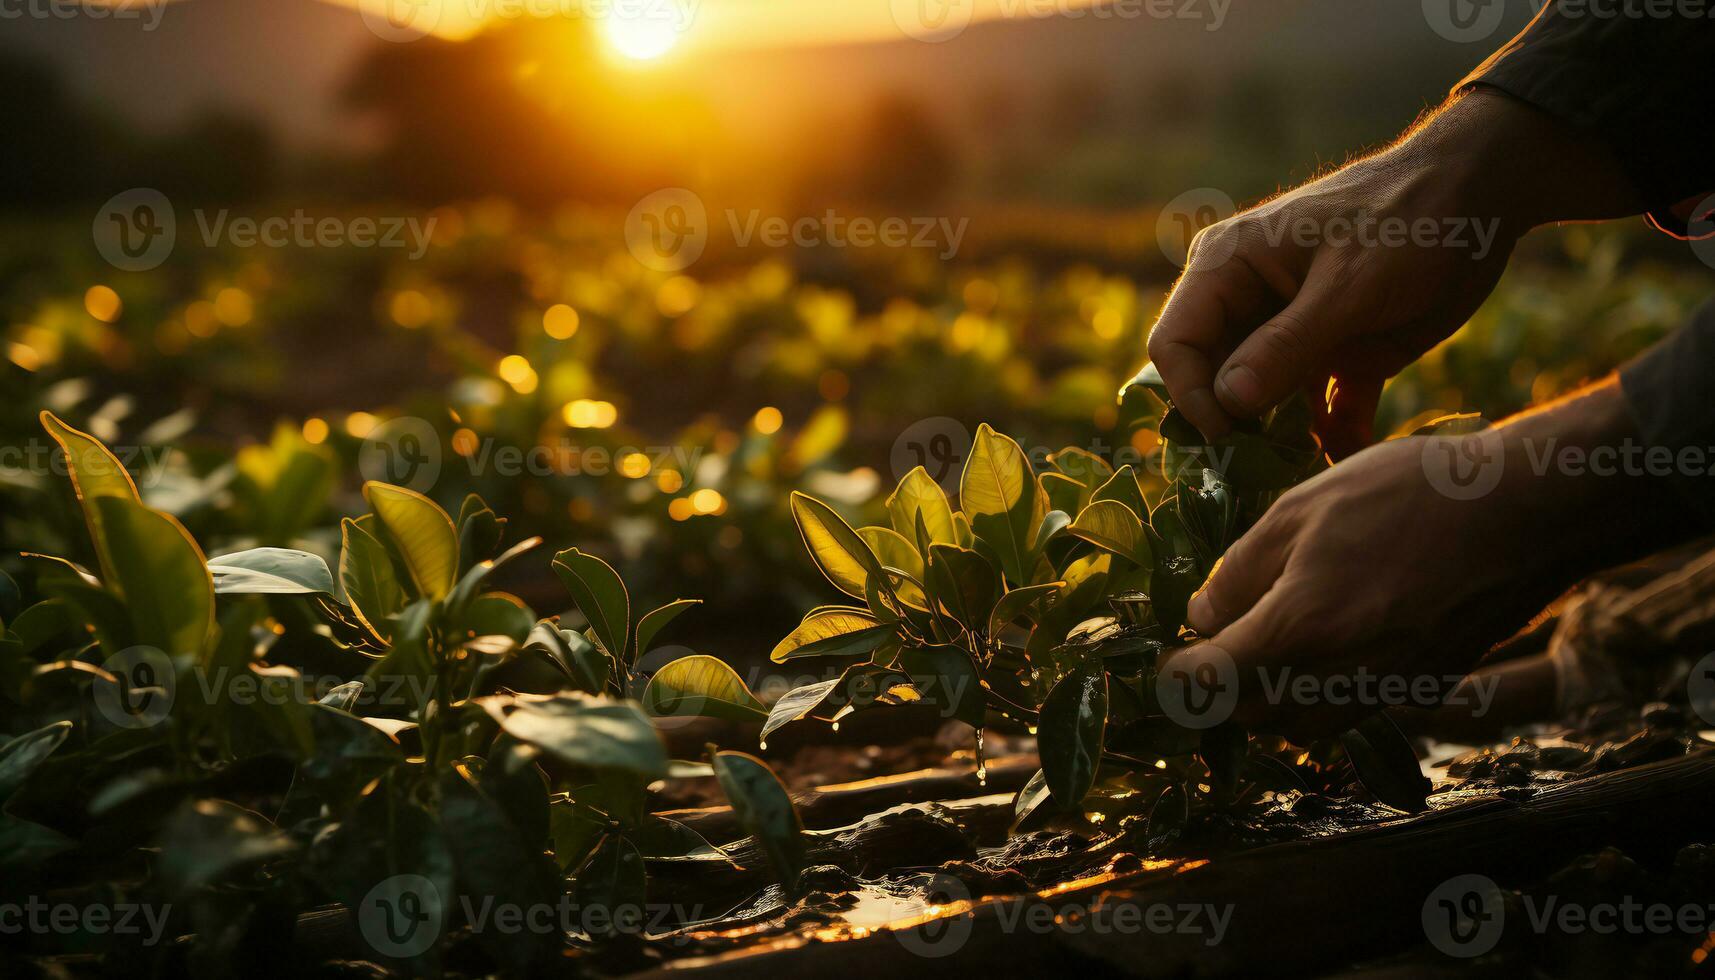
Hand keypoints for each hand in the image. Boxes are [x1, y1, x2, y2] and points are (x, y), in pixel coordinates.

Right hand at [1146, 90, 1641, 457]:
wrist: (1485, 197)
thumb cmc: (1409, 222)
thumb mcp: (1349, 287)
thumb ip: (1285, 346)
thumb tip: (1227, 403)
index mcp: (1228, 266)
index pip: (1176, 343)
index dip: (1192, 395)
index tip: (1230, 439)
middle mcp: (1247, 301)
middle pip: (1213, 379)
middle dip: (1237, 428)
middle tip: (1267, 471)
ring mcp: (1290, 330)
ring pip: (1263, 404)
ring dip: (1284, 442)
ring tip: (1310, 470)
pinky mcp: (1335, 353)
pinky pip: (1317, 408)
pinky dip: (1332, 434)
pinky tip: (1353, 451)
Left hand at [1166, 380, 1672, 739]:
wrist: (1524, 512)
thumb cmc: (1407, 493)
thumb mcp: (1300, 508)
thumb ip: (1239, 571)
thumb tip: (1199, 617)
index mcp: (1296, 632)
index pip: (1206, 685)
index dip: (1176, 675)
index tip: (1169, 657)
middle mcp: (1337, 680)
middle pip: (1247, 716)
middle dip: (1219, 689)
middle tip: (1210, 645)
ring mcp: (1383, 693)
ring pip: (1298, 726)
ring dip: (1268, 698)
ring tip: (1263, 645)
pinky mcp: (1419, 692)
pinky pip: (1347, 714)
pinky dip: (1319, 696)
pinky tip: (1324, 647)